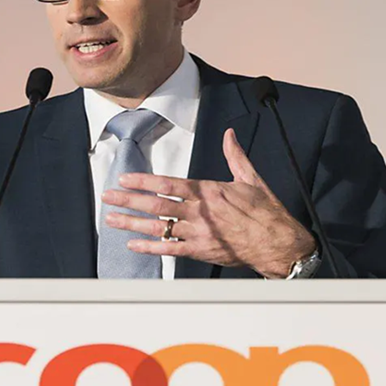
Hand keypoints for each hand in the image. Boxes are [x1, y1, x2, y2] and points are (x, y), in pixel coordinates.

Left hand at [101, 128, 316, 277]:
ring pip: (158, 227)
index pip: (168, 184)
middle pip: (156, 205)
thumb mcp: (250, 178)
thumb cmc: (265, 211)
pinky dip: (150, 247)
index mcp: (208, 192)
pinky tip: (133, 244)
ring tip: (111, 219)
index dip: (143, 182)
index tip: (125, 179)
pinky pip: (170, 249)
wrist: (277, 242)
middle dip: (128, 200)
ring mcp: (198, 233)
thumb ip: (235, 155)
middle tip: (107, 197)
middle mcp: (199, 212)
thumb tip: (229, 134)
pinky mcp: (201, 251)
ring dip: (132, 223)